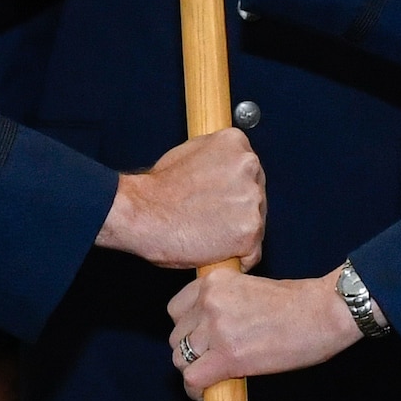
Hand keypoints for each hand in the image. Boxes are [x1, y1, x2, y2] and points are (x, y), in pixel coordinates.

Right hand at [96, 127, 264, 270]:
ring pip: (257, 224)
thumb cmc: (158, 189)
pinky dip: (238, 257)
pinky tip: (215, 250)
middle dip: (239, 211)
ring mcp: (252, 200)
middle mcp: (250, 166)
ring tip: (208, 233)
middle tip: (210, 218)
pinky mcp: (249, 232)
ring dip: (237, 234)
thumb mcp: (189, 152)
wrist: (142, 213)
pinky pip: (253, 253)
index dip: (234, 189)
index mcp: (236, 143)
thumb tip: (227, 166)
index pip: (251, 171)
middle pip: (258, 196)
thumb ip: (217, 157)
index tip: (220, 199)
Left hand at [165, 265, 361, 397]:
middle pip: (177, 336)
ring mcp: (216, 328)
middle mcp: (208, 301)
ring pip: (181, 359)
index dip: (189, 329)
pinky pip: (193, 380)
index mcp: (214, 281)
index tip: (203, 340)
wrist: (324, 312)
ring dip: (196, 370)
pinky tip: (212, 392)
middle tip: (214, 360)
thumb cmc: (299, 302)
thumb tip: (209, 331)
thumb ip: (224, 303)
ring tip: (216, 376)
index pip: (176, 310)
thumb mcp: (250, 288)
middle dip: (193, 351)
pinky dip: (198, 391)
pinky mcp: (227, 356)